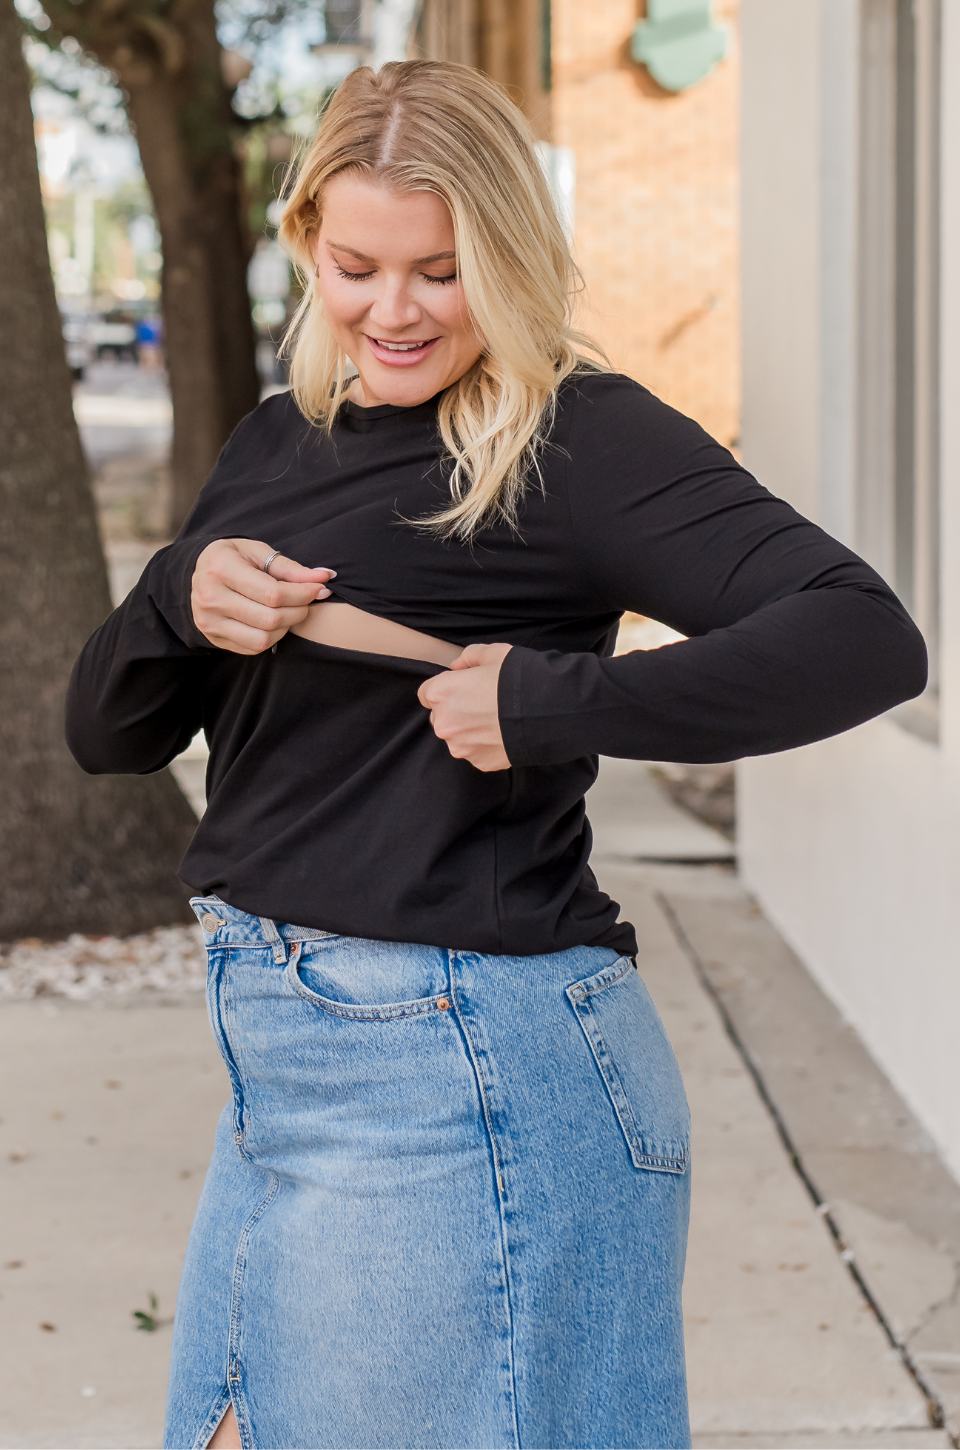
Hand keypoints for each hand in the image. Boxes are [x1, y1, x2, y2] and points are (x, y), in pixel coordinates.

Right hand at [191, 539, 335, 653]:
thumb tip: (324, 577)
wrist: (198, 573)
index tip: (319, 588)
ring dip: (287, 627)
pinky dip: (273, 637)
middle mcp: (210, 597)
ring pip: (263, 638)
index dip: (303, 594)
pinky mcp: (214, 637)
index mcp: (220, 568)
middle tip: (307, 600)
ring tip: (291, 610)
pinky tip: (275, 622)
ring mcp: (209, 621)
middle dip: (299, 611)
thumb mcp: (258, 552)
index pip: (272, 593)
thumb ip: (290, 567)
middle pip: (270, 618)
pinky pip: (253, 648)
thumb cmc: (234, 558)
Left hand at [417, 642, 511, 771]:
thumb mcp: (493, 654)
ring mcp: (461, 747)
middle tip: (482, 703)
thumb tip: (457, 667)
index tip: (461, 688)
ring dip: (470, 730)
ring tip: (496, 720)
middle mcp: (444, 724)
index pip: (426, 694)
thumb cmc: (516, 679)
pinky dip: (485, 745)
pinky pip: (476, 752)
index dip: (444, 689)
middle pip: (440, 718)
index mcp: (441, 693)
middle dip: (455, 711)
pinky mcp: (479, 762)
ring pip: (458, 738)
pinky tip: (503, 733)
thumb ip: (468, 657)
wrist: (545, 712)